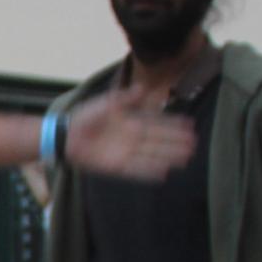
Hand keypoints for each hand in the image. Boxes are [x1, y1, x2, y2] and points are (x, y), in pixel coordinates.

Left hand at [63, 87, 193, 182]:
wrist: (67, 135)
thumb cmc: (85, 117)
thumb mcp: (106, 104)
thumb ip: (126, 98)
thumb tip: (143, 88)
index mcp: (131, 122)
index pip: (157, 124)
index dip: (172, 125)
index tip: (189, 126)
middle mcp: (132, 138)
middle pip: (158, 141)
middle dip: (176, 142)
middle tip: (194, 144)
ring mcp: (125, 152)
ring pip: (152, 155)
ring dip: (168, 157)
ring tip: (186, 158)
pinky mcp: (116, 166)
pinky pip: (136, 170)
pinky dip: (149, 171)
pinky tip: (164, 172)